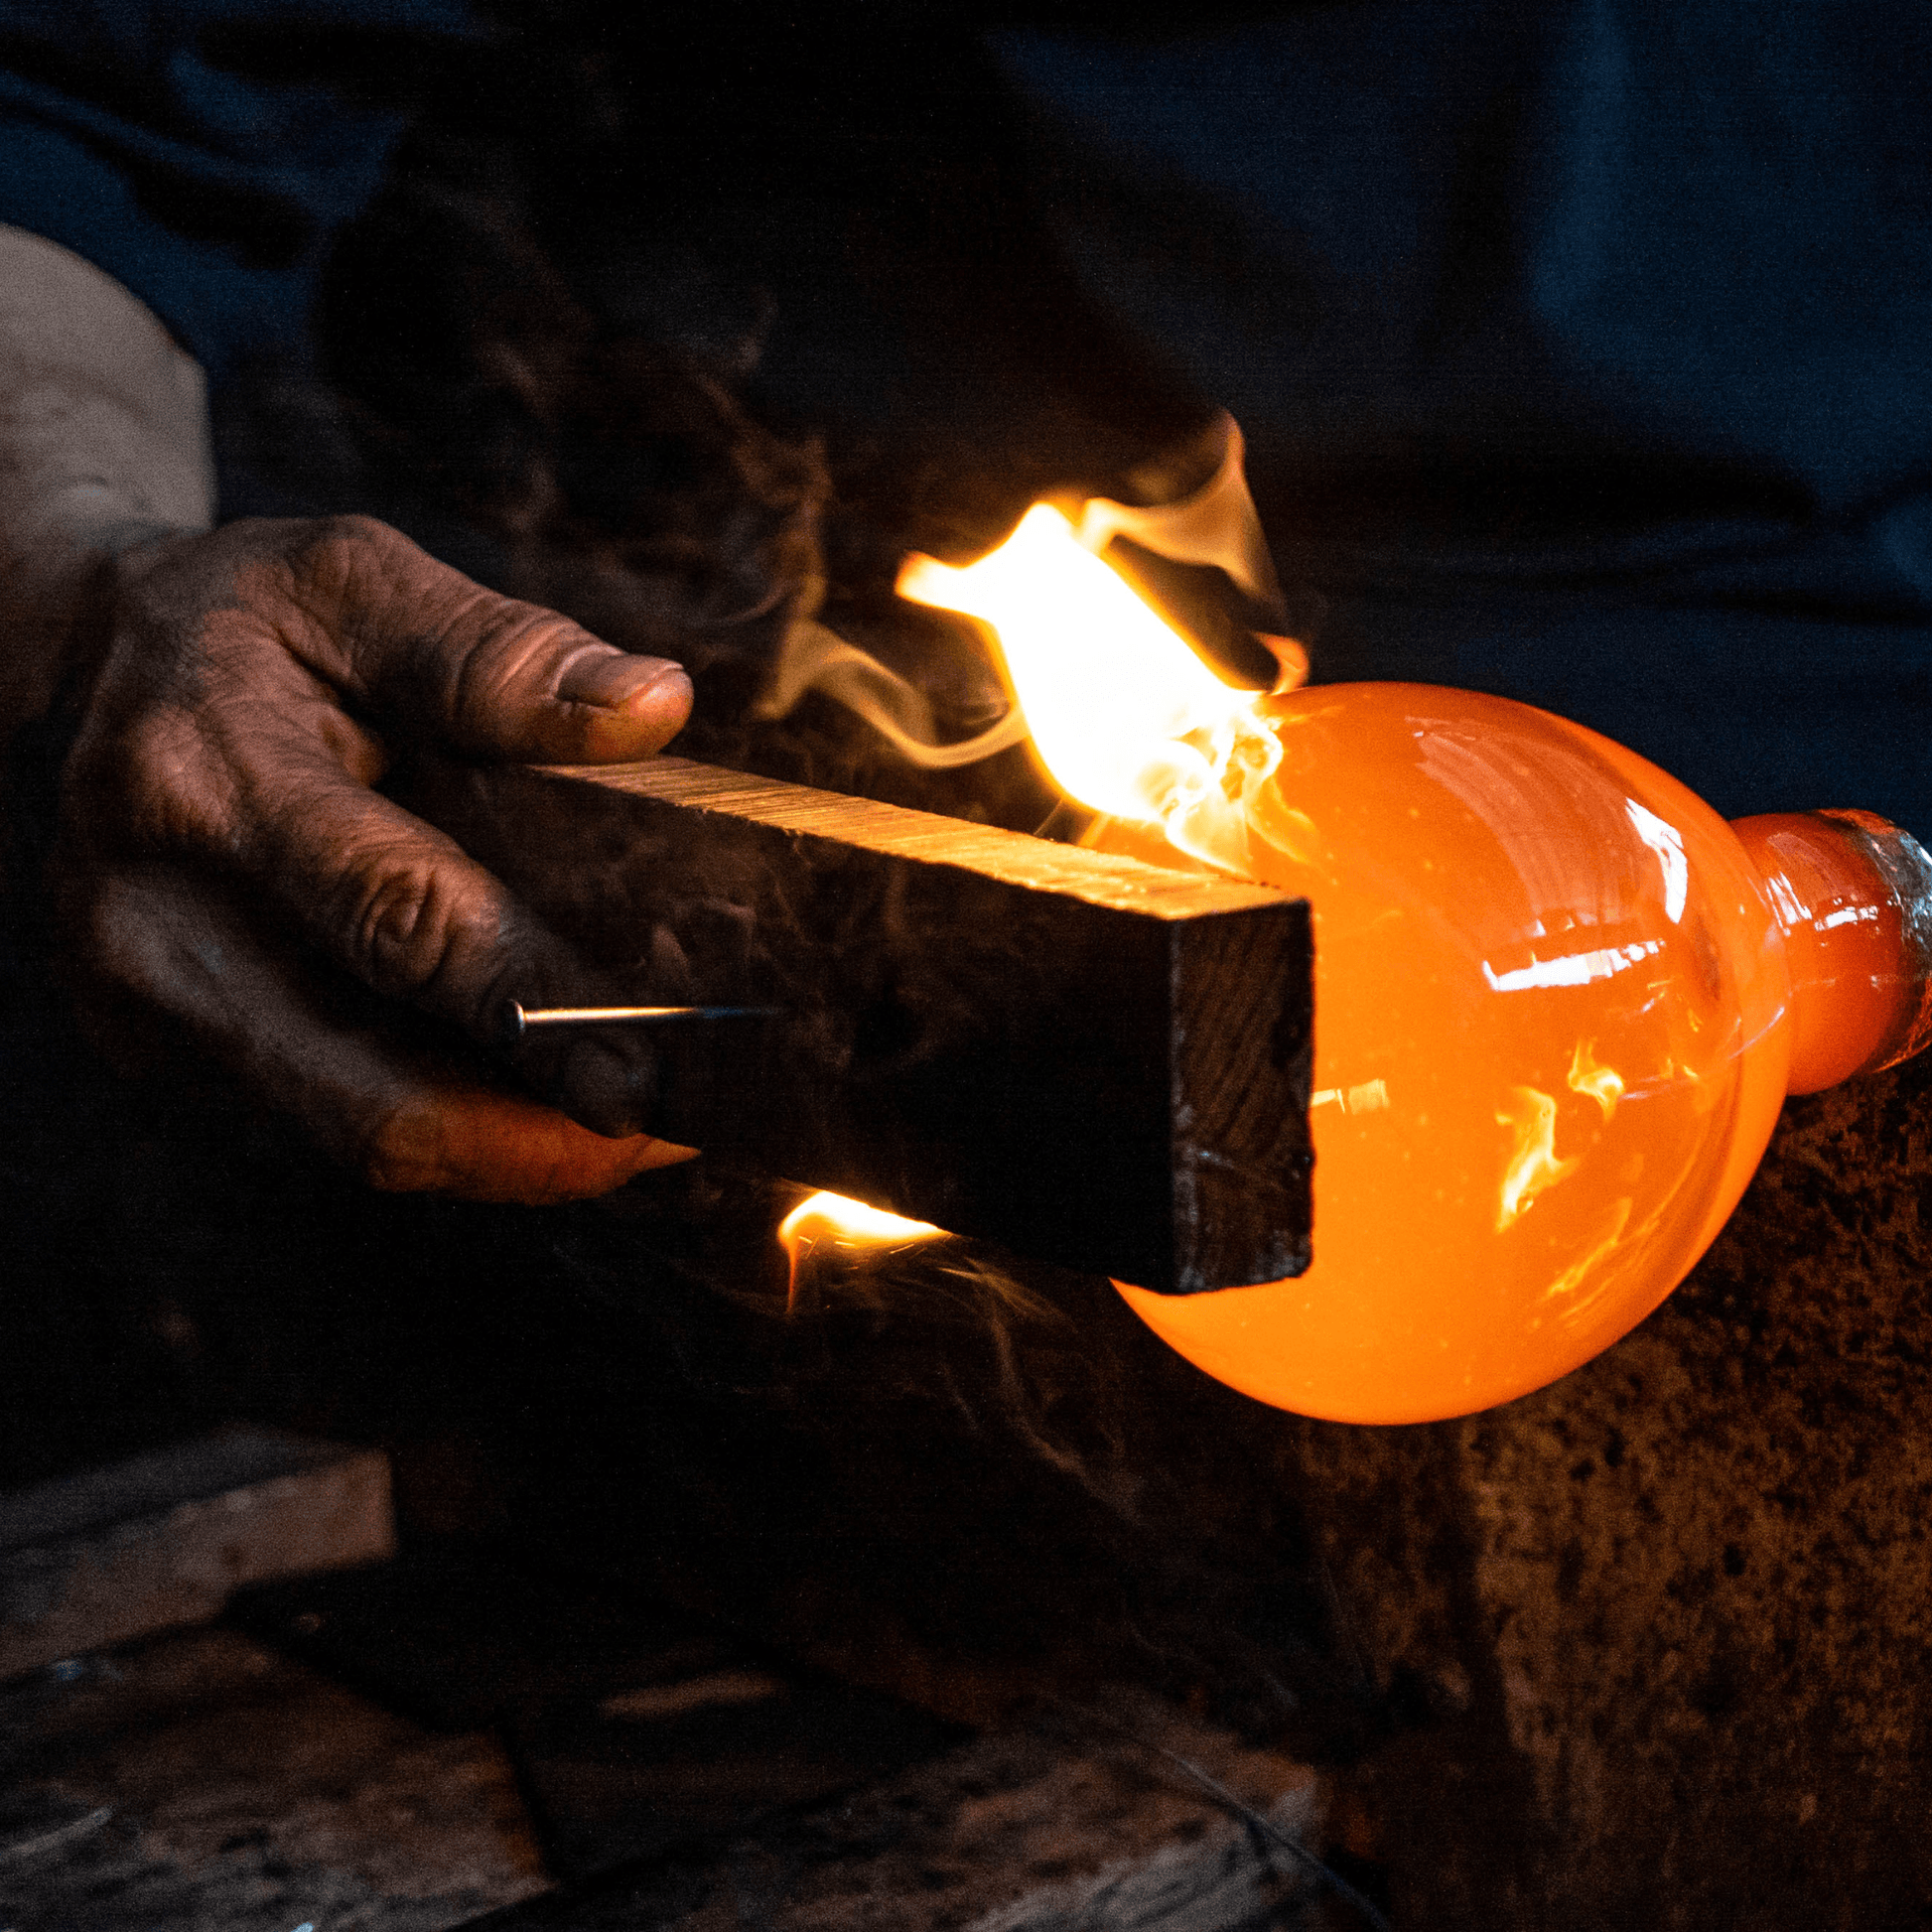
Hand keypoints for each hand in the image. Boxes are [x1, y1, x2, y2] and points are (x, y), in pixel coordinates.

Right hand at [55, 514, 699, 1202]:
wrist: (71, 673)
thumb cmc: (231, 627)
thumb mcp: (349, 583)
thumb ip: (496, 652)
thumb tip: (653, 704)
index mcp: (202, 781)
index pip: (396, 922)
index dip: (534, 1009)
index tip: (648, 1072)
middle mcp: (156, 924)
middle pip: (371, 1100)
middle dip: (535, 1142)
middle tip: (666, 1133)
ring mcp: (152, 1009)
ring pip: (361, 1140)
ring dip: (510, 1154)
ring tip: (632, 1131)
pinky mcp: (172, 1054)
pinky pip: (335, 1123)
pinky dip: (455, 1130)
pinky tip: (542, 1101)